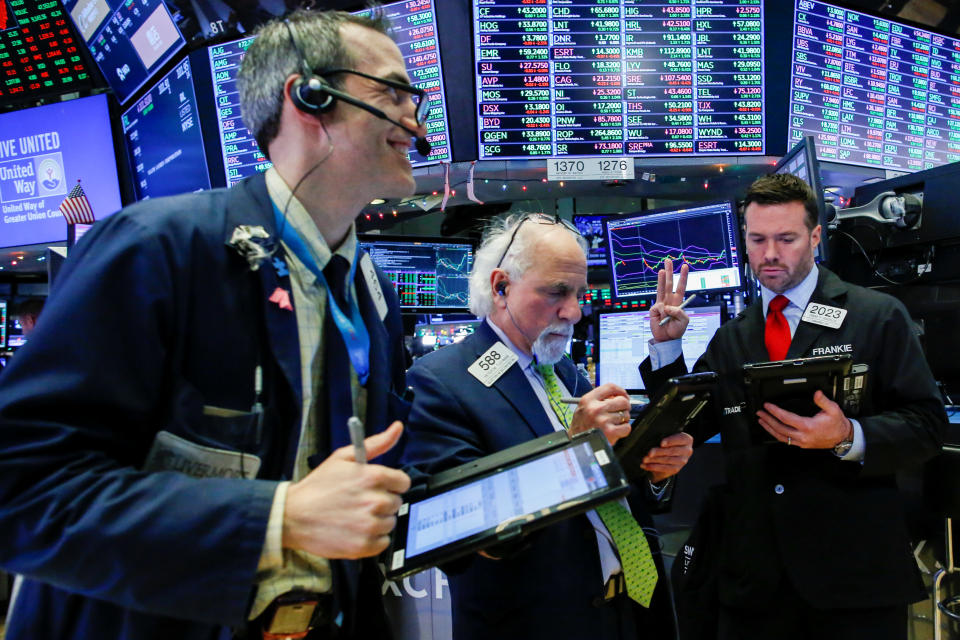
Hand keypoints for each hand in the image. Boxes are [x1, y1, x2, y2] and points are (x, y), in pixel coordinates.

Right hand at [282, 421, 410, 558]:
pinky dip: (372, 539)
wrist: (292, 516)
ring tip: (355, 517)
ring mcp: (369, 525)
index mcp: (372, 477)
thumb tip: (397, 427)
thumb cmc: (318, 486)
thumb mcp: (343, 457)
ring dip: (377, 521)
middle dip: (381, 501)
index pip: (403, 482)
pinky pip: (383, 542)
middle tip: (360, 502)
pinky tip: (355, 531)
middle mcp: (375, 501)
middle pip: (396, 503)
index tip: (378, 487)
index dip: (390, 484)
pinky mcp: (364, 546)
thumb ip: (375, 443)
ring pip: (390, 523)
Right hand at [569, 383, 631, 444]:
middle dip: (624, 406)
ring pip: (625, 415)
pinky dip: (624, 429)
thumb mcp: (583, 407)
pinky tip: (616, 431)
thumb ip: (598, 400)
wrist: (576, 444)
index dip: (620, 391)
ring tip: (613, 424)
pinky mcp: (610, 432)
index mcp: (588, 400)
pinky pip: (627, 427)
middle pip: (622, 401)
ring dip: (623, 420)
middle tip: (620, 411)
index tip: (623, 395)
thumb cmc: (581, 426)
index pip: (610, 387)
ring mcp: (603, 420)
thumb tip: (617, 396)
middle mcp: (596, 408)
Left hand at [642, 432, 693, 482]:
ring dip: (654, 460)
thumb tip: (652, 438)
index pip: (680, 439)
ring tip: (645, 459)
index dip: (670, 441)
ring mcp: (683, 461)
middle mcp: (687, 450)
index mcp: (687, 440)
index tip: (661, 443)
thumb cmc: (667, 442)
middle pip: (672, 451)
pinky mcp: (676, 469)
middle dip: (658, 452)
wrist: (669, 455)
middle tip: (649, 453)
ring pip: (667, 460)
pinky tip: (646, 466)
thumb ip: (663, 435)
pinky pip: (664, 468)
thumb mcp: (667, 436)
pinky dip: (654, 467)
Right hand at [649, 258, 689, 341]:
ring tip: (661, 270)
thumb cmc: (677, 330)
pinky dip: (662, 312)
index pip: (681, 286)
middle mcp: (669, 300)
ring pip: (661, 289)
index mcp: (678, 302)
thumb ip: (678, 312)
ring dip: (661, 279)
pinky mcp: (654, 310)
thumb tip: (667, 306)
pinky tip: (663, 318)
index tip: (685, 266)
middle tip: (668, 260)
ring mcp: (660, 304)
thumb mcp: (684, 321)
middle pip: (669, 283)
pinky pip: (659, 308)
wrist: (667, 339)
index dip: (683, 277)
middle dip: (669, 272)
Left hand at [756, 391, 851, 449]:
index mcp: (808, 426)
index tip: (768, 406)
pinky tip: (772, 430)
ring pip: (781, 436)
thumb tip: (816, 393)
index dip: (775, 411)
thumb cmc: (837, 424)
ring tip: (761, 421)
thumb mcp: (833, 409)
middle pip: (780, 428)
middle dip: (768, 420)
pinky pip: (786, 440)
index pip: (786, 418)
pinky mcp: (802, 444)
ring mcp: (801, 441)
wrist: (843, 438)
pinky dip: (776, 434)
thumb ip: (823, 401)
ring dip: (769, 428)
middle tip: (760, 413)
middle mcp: (803, 435)